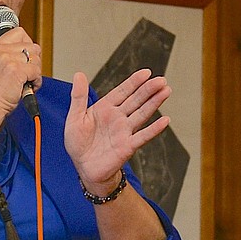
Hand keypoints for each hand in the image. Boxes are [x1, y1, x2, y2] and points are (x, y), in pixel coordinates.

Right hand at [0, 27, 42, 114]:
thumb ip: (10, 54)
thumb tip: (31, 50)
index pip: (19, 32)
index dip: (27, 44)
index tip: (24, 58)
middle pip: (32, 45)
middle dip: (33, 61)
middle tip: (25, 73)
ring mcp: (7, 59)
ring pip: (37, 58)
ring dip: (35, 72)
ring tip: (24, 81)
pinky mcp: (17, 70)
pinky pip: (37, 71)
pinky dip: (36, 81)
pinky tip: (26, 86)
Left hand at [64, 69, 170, 191]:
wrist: (84, 167)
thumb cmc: (78, 143)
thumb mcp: (75, 117)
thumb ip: (78, 97)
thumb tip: (79, 74)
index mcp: (105, 108)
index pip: (122, 91)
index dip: (134, 82)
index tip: (146, 72)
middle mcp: (118, 118)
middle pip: (136, 100)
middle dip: (148, 89)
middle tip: (161, 80)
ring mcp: (124, 131)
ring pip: (142, 114)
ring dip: (154, 103)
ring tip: (166, 91)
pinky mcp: (128, 146)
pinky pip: (143, 136)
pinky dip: (154, 129)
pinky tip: (165, 120)